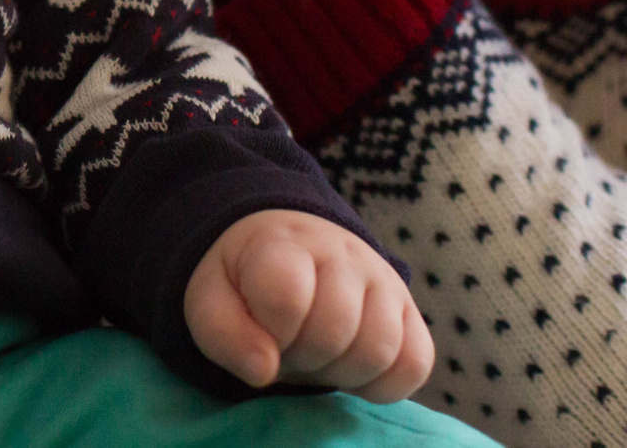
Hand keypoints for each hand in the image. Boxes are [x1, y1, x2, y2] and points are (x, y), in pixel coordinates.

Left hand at [184, 209, 432, 401]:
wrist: (286, 248)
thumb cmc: (244, 281)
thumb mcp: (210, 301)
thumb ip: (224, 335)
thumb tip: (263, 370)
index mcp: (285, 244)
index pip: (287, 297)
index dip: (268, 331)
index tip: (259, 329)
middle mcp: (343, 253)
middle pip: (335, 330)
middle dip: (302, 356)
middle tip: (286, 345)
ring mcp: (383, 279)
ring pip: (380, 349)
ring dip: (341, 371)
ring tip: (316, 354)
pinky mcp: (409, 310)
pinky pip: (416, 363)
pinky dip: (384, 383)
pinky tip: (349, 368)